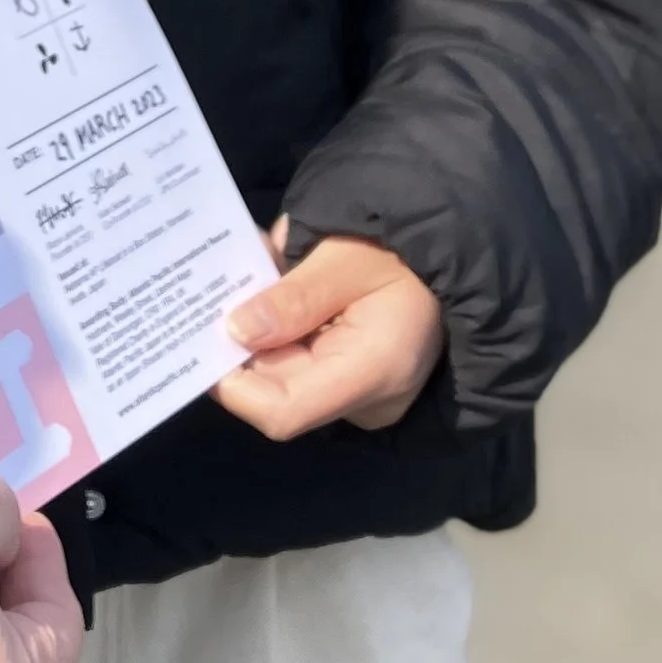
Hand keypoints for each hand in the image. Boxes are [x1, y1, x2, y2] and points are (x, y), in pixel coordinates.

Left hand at [214, 223, 444, 441]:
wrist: (454, 253)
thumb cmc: (407, 250)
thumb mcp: (348, 256)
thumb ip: (295, 295)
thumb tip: (238, 331)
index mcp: (374, 371)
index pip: (283, 411)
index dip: (233, 383)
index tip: (207, 334)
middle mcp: (369, 401)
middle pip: (278, 392)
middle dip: (245, 342)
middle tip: (231, 281)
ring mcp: (362, 397)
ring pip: (285, 377)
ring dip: (262, 328)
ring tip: (264, 268)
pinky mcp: (354, 383)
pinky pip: (303, 366)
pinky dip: (283, 329)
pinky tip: (280, 284)